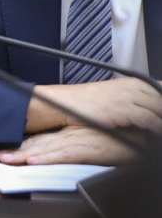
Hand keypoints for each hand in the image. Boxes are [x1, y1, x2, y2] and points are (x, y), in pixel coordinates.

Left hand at [0, 124, 144, 166]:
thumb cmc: (119, 139)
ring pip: (43, 149)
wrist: (140, 134)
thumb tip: (53, 155)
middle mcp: (68, 137)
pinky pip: (64, 154)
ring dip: (21, 155)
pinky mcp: (88, 149)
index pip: (36, 141)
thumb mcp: (90, 143)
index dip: (16, 147)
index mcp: (67, 135)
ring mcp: (77, 142)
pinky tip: (33, 160)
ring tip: (3, 159)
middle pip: (34, 145)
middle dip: (11, 152)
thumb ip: (73, 149)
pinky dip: (48, 157)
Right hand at [26, 76, 161, 134]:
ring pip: (161, 107)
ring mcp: (129, 97)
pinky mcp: (123, 109)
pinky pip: (150, 119)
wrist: (66, 103)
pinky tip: (158, 135)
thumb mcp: (116, 96)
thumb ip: (137, 100)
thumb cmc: (88, 103)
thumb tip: (150, 109)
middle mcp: (135, 87)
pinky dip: (158, 127)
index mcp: (136, 83)